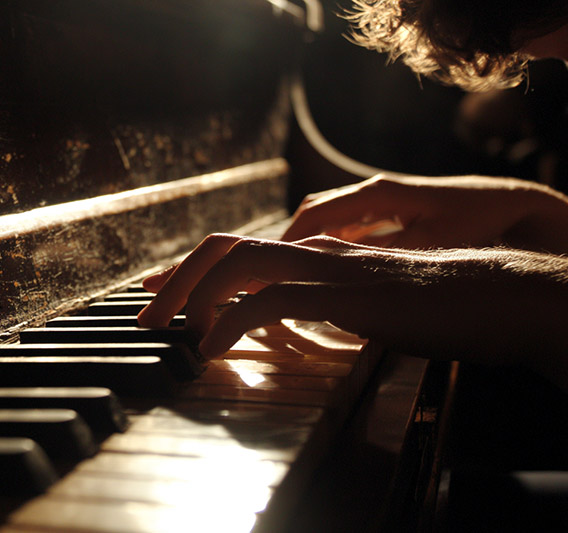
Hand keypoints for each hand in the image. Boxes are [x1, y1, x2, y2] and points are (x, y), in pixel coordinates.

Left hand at [138, 234, 567, 388]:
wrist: (492, 294)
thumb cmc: (431, 303)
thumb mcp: (360, 301)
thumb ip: (320, 302)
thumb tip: (282, 315)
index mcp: (315, 253)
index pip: (238, 250)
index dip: (191, 268)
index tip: (158, 290)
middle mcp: (314, 251)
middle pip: (224, 247)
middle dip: (176, 277)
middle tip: (146, 313)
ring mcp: (328, 267)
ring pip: (239, 263)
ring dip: (192, 294)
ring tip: (166, 330)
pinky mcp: (344, 293)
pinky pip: (272, 300)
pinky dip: (232, 321)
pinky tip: (212, 349)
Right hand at [282, 174, 567, 252]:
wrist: (513, 205)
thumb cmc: (476, 221)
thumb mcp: (429, 244)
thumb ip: (382, 256)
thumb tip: (340, 272)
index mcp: (376, 193)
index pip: (315, 213)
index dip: (286, 240)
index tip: (266, 266)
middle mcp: (372, 191)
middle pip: (314, 212)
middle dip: (288, 240)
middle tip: (268, 271)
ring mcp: (380, 201)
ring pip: (330, 219)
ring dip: (308, 243)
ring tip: (291, 273)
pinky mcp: (390, 212)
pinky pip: (349, 226)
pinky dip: (331, 245)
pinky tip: (328, 268)